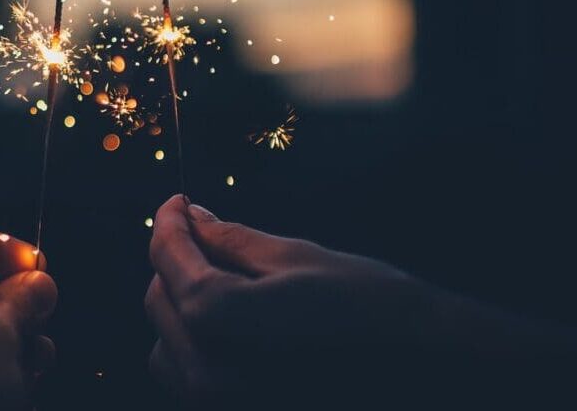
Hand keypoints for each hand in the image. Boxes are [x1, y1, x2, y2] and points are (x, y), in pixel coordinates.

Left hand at [145, 195, 574, 402]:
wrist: (432, 374)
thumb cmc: (372, 310)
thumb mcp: (296, 260)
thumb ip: (230, 240)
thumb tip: (193, 216)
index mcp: (220, 324)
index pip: (170, 260)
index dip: (169, 222)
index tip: (177, 201)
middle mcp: (208, 377)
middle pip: (159, 300)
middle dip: (177, 261)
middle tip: (206, 232)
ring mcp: (218, 406)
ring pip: (167, 341)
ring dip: (184, 304)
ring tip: (226, 279)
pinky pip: (189, 376)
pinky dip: (198, 343)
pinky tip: (236, 322)